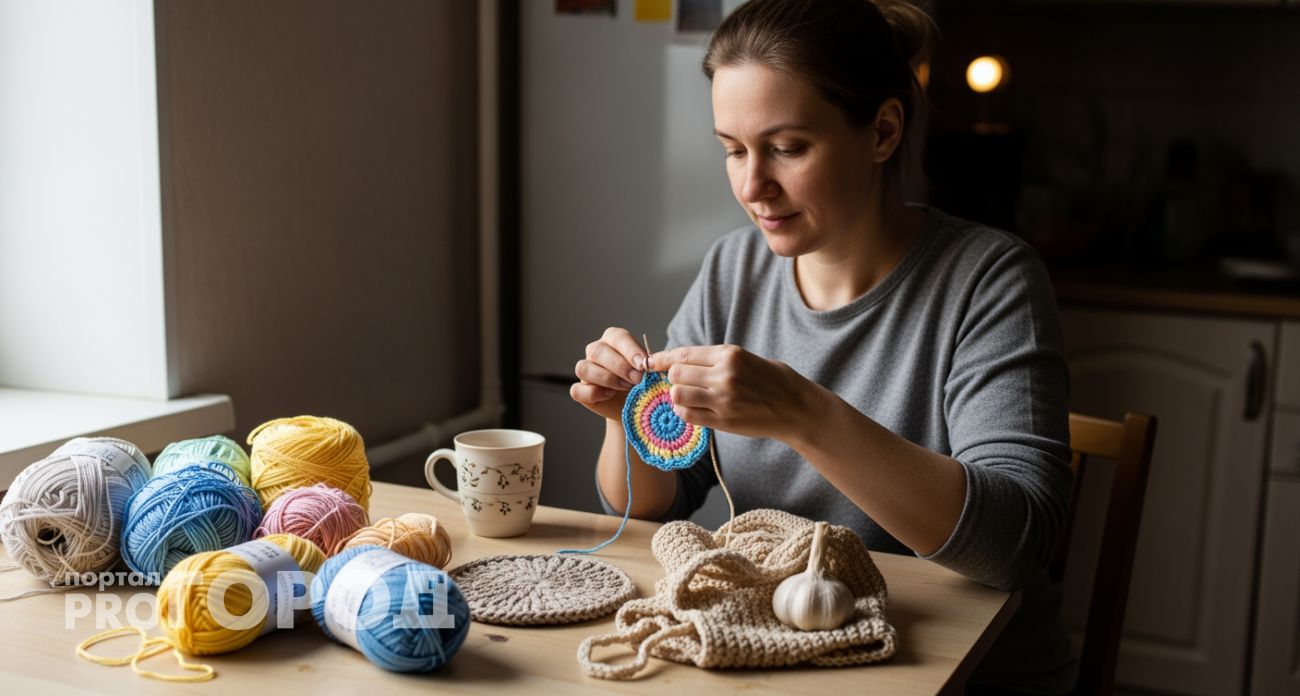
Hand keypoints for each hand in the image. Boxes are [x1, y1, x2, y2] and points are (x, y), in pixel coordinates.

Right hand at [570, 327, 646, 421]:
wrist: (637, 406)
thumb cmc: (644, 382)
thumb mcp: (650, 371)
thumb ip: (649, 365)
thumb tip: (648, 363)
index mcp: (614, 340)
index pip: (617, 337)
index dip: (630, 350)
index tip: (643, 364)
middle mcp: (597, 351)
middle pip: (597, 351)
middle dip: (620, 366)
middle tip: (638, 379)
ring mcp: (586, 370)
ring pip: (583, 368)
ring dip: (607, 378)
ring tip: (626, 387)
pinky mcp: (580, 390)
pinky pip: (577, 390)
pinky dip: (593, 393)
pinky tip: (609, 395)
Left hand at [647, 344, 819, 441]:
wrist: (798, 409)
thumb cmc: (775, 380)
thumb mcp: (747, 358)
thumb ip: (717, 359)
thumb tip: (685, 360)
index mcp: (730, 355)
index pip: (683, 354)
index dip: (662, 358)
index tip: (651, 362)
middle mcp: (724, 376)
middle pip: (676, 374)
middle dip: (672, 377)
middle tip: (679, 382)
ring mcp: (723, 400)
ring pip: (678, 395)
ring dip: (677, 396)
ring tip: (686, 396)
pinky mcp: (723, 421)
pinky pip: (689, 415)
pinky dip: (685, 412)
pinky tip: (692, 409)